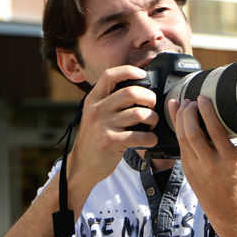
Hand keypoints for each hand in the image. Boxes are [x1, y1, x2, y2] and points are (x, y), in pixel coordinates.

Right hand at [67, 66, 158, 201]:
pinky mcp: (110, 141)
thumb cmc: (95, 138)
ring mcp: (103, 125)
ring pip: (139, 114)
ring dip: (153, 118)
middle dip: (149, 98)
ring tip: (152, 124)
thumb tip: (139, 90)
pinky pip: (139, 135)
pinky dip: (150, 138)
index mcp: (94, 99)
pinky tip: (150, 140)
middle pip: (131, 93)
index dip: (129, 71)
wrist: (82, 165)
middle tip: (152, 106)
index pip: (110, 75)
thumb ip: (110, 102)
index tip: (143, 74)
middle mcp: (97, 109)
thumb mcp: (96, 115)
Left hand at [168, 95, 236, 224]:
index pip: (215, 131)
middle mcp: (210, 163)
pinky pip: (178, 143)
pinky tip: (176, 114)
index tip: (203, 98)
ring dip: (180, 118)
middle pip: (193, 134)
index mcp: (229, 159)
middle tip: (191, 100)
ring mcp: (195, 166)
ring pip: (182, 138)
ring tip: (184, 104)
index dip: (207, 112)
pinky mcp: (185, 167)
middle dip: (189, 113)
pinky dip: (176, 126)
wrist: (225, 203)